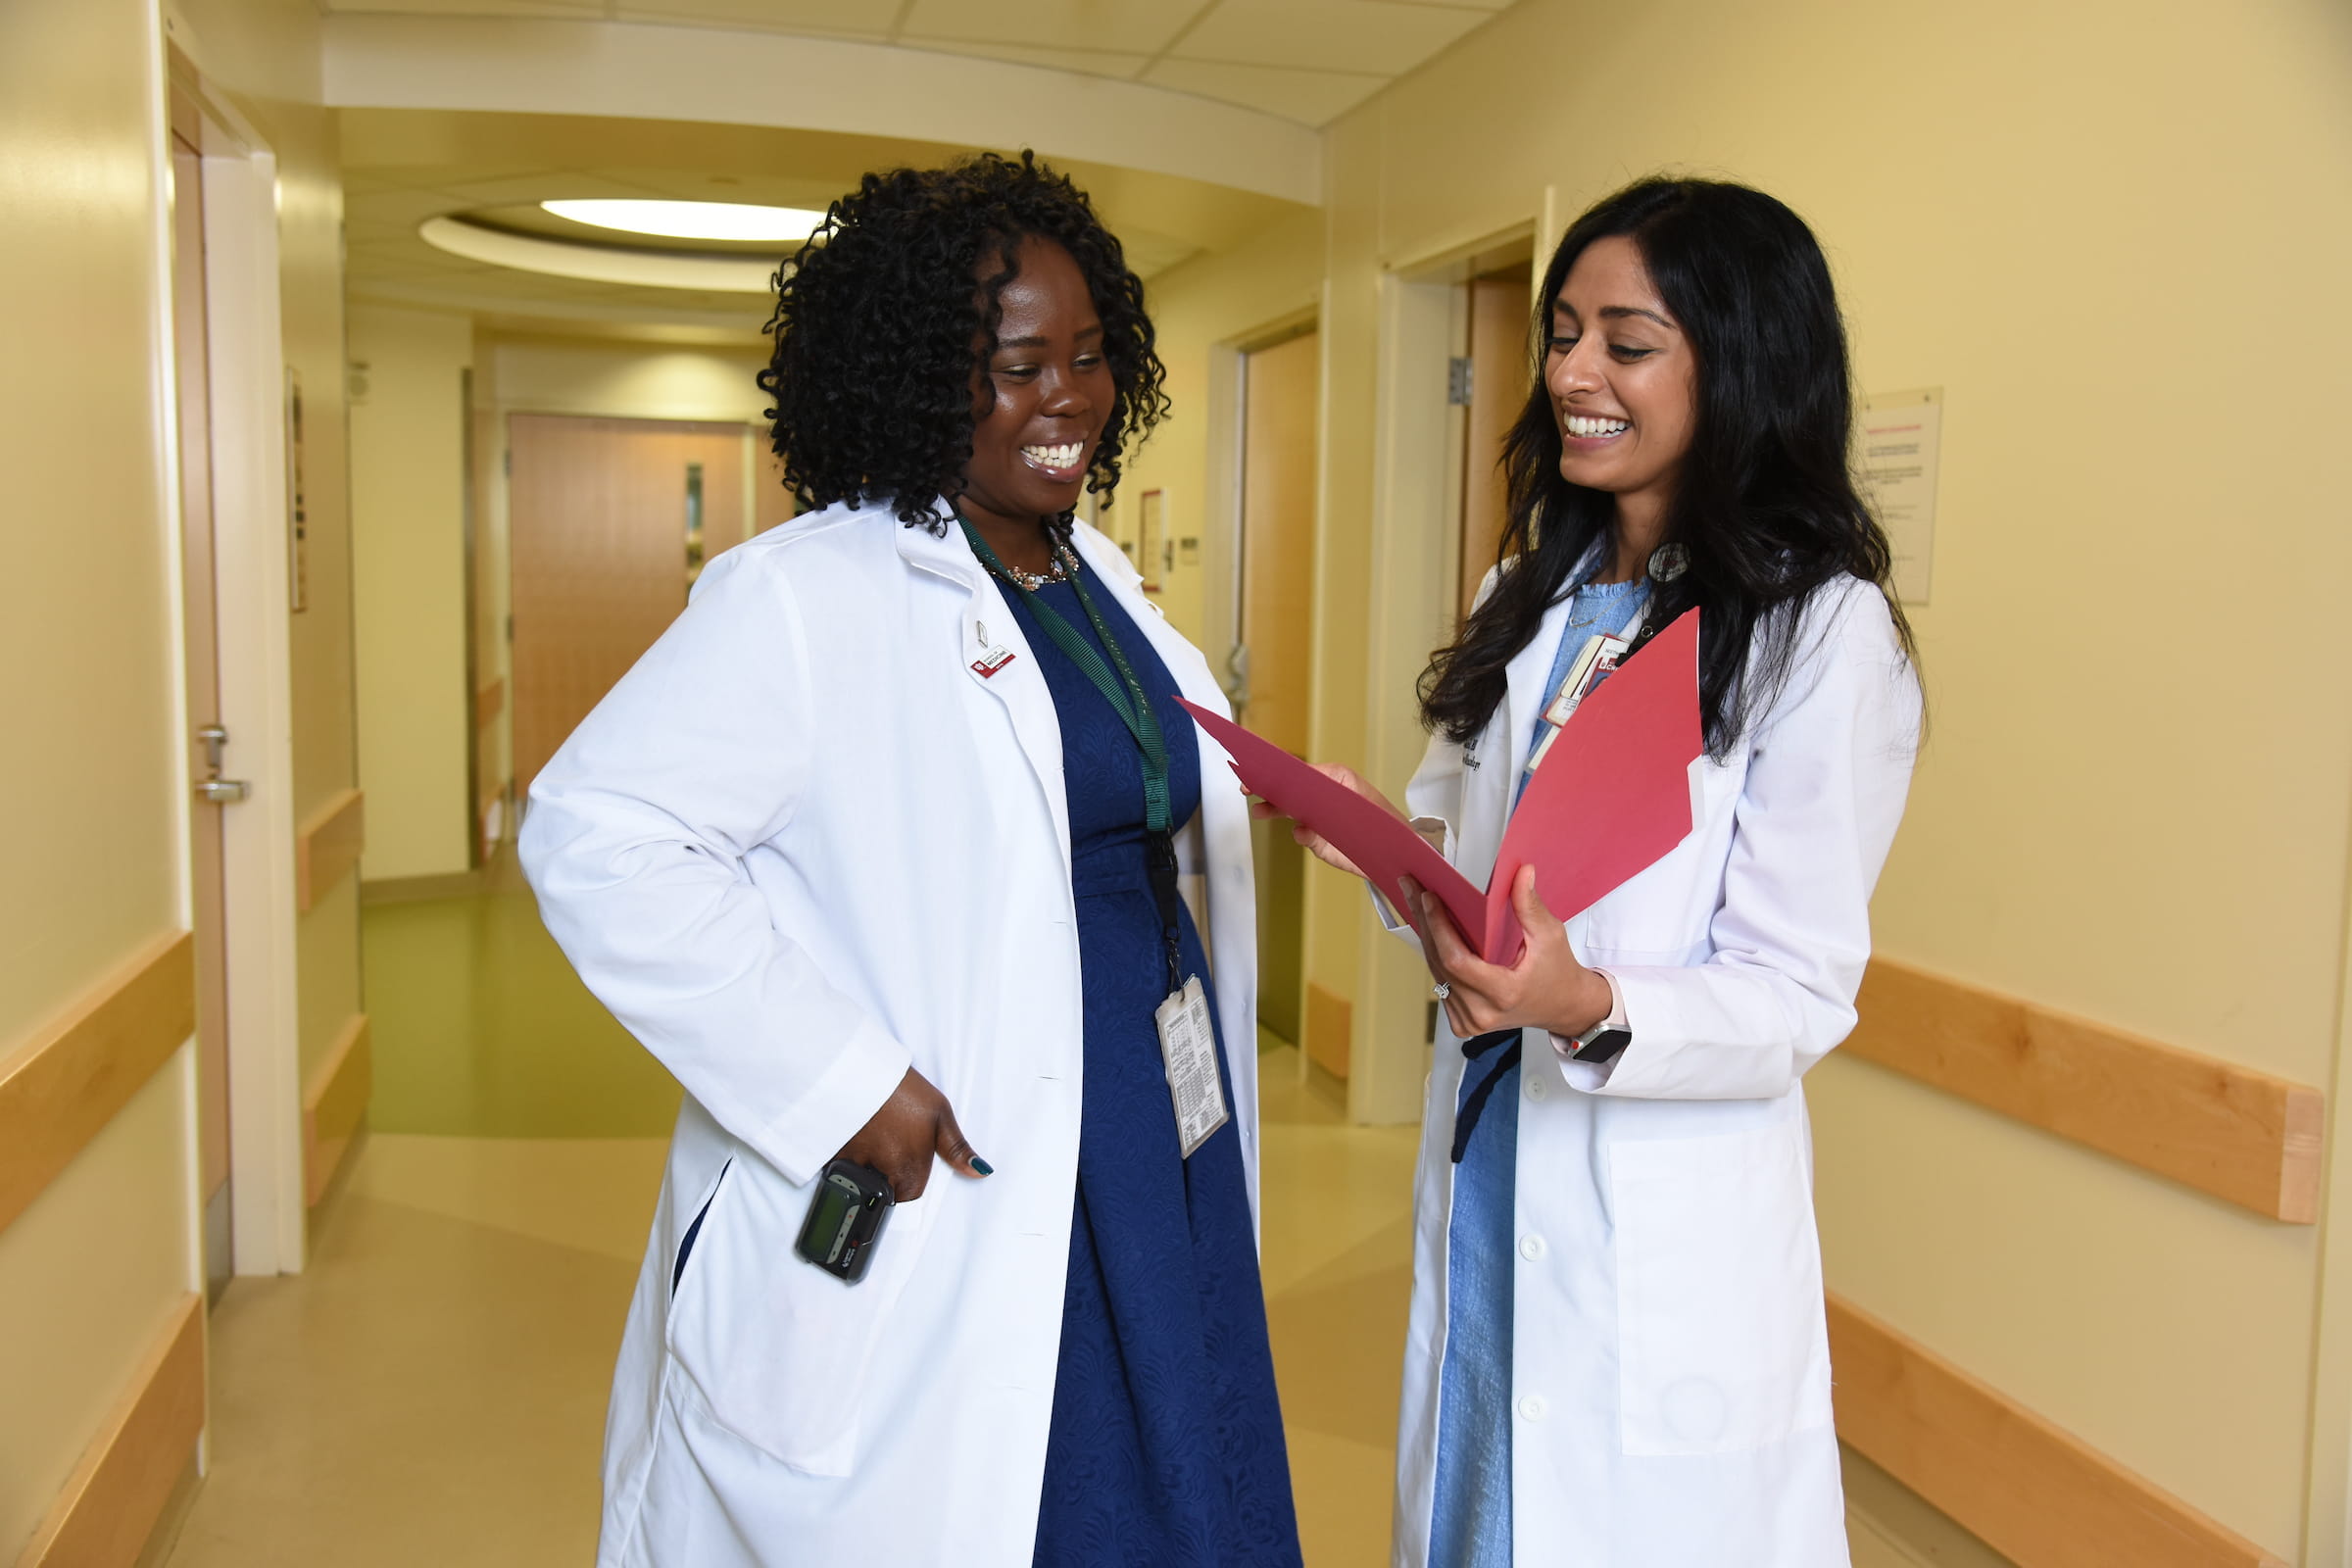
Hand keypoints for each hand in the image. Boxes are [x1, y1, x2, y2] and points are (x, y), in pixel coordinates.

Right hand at [834, 1068, 990, 1201]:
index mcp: (909, 1170)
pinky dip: (849, 1153)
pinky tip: (858, 1130)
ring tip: (876, 1132)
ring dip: (868, 1164)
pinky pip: (842, 1165)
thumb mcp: (939, 1114)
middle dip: (889, 1176)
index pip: (911, 1199)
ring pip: (863, 1179)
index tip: (909, 1164)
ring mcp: (852, 1166)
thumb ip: (957, 1149)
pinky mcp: (832, 1154)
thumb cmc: (902, 1090)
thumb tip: (981, 1172)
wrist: (857, 1068)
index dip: (912, 1183)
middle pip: (885, 1193)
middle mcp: (880, 1175)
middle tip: (892, 1140)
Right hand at [1245, 763, 1405, 878]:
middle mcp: (1324, 797)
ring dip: (1274, 809)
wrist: (1399, 856)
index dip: (1281, 768)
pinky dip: (1299, 833)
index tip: (1262, 766)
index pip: (1303, 769)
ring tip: (1259, 811)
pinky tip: (1301, 831)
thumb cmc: (1385, 822)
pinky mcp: (1319, 840)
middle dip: (1269, 787)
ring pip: (1291, 809)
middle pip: (1290, 788)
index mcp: (1336, 779)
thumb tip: (1303, 808)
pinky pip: (1302, 833)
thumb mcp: (1360, 803)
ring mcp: (1319, 818)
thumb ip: (1330, 799)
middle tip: (1248, 786)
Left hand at [1412, 866, 1612, 1039]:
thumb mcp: (1550, 936)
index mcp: (1503, 994)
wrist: (1563, 1007)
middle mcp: (1481, 1013)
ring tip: (1415, 902)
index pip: (1456, 960)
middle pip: (1440, 963)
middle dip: (1424, 922)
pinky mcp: (1462, 1022)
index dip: (1438, 928)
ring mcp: (1469, 1021)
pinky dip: (1435, 954)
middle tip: (1411, 888)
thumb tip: (1522, 872)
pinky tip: (1428, 928)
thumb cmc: (1558, 973)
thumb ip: (1530, 905)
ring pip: (1436, 972)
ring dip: (1426, 935)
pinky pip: (1441, 982)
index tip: (1428, 898)